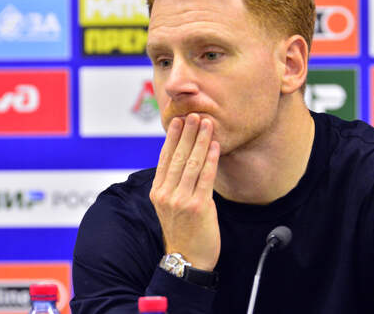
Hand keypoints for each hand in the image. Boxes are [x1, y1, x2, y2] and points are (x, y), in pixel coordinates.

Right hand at [150, 113, 220, 270]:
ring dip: (201, 140)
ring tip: (207, 123)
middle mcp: (167, 194)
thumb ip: (174, 185)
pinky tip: (215, 146)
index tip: (178, 120)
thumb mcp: (169, 207)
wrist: (187, 260)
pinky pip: (205, 177)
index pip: (165, 158)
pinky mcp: (198, 206)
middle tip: (194, 114)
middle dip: (187, 133)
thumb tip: (185, 160)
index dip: (172, 137)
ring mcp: (181, 200)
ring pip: (192, 163)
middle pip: (178, 156)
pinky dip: (210, 159)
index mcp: (158, 192)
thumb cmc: (183, 232)